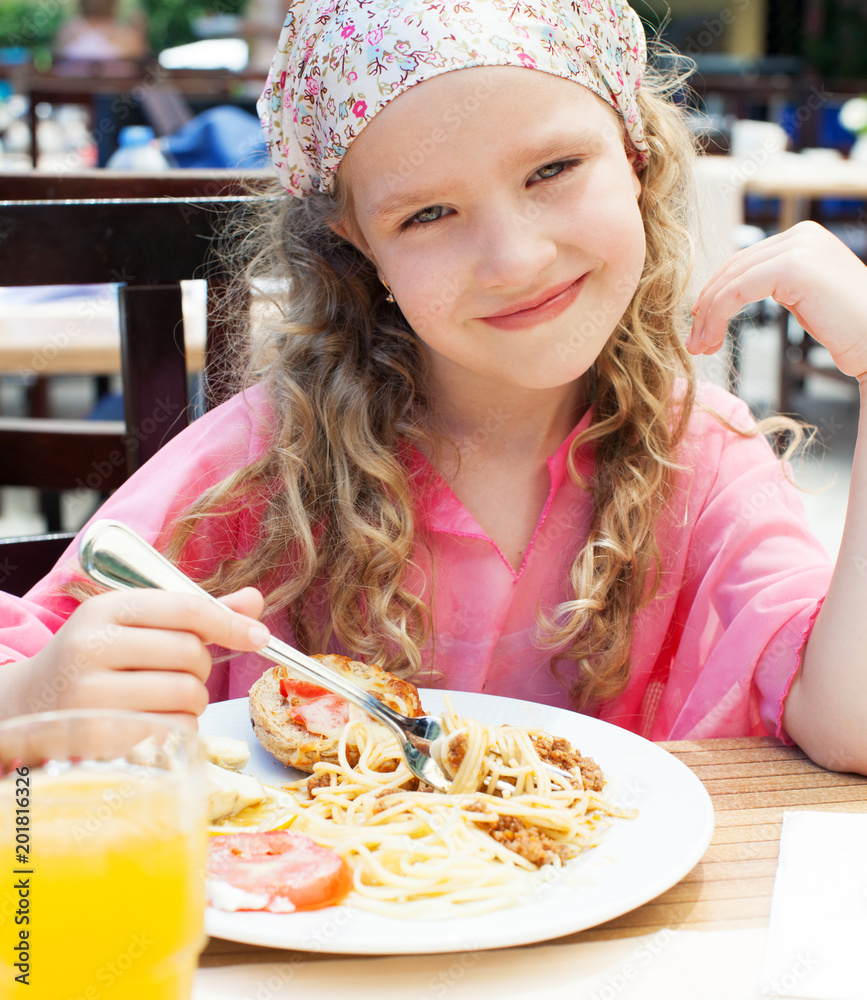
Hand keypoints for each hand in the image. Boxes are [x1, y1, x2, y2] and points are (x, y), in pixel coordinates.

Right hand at [8, 587, 267, 726]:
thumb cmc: (96, 663)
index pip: (186, 608)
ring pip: (186, 695)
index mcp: (107, 609)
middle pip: (191, 654)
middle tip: (177, 676)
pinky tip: (152, 724)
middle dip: (200, 670)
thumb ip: (195, 615)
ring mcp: (90, 693)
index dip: (230, 622)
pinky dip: (180, 730)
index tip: (258, 637)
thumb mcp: (136, 627)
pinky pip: (173, 731)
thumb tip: (254, 602)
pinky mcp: (97, 737)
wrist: (26, 707)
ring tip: (162, 702)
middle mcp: (93, 646)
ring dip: (192, 703)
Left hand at [688, 221, 866, 381]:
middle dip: (707, 307)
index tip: (701, 325)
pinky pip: (738, 290)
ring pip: (731, 281)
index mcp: (802, 238)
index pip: (744, 262)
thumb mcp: (804, 297)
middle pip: (733, 269)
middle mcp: (800, 235)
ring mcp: (798, 247)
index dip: (715, 294)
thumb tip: (732, 293)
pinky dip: (718, 315)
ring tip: (701, 346)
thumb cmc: (848, 328)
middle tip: (695, 341)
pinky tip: (713, 338)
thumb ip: (775, 285)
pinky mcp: (793, 267)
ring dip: (708, 316)